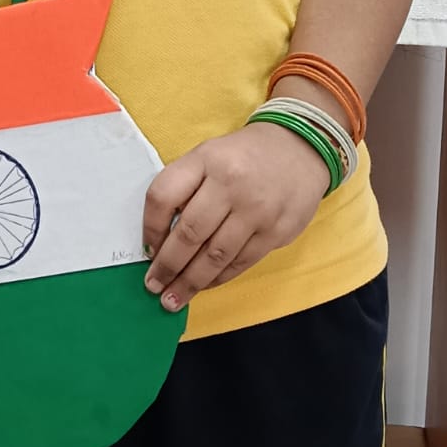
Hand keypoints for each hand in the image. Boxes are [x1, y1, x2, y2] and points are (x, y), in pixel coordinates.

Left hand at [142, 123, 329, 312]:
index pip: (163, 196)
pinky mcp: (276, 231)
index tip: (147, 250)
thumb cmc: (243, 156)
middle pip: (189, 233)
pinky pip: (240, 262)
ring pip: (214, 255)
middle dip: (167, 266)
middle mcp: (230, 183)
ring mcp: (256, 209)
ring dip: (190, 282)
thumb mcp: (209, 155)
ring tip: (173, 299)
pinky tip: (204, 285)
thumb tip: (162, 237)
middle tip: (154, 286)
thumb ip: (186, 187)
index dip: (150, 228)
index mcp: (205, 159)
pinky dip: (219, 278)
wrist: (299, 147)